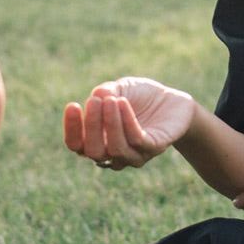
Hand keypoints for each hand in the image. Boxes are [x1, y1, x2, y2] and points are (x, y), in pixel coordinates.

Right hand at [63, 78, 195, 170]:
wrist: (172, 101)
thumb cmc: (139, 97)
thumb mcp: (119, 88)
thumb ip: (105, 92)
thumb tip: (96, 97)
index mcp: (98, 141)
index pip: (76, 145)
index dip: (71, 129)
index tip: (72, 105)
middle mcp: (113, 154)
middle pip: (94, 152)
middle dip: (91, 127)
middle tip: (94, 101)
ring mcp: (134, 155)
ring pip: (116, 149)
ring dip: (111, 123)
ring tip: (110, 100)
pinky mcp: (154, 148)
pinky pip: (137, 140)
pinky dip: (127, 121)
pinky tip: (122, 103)